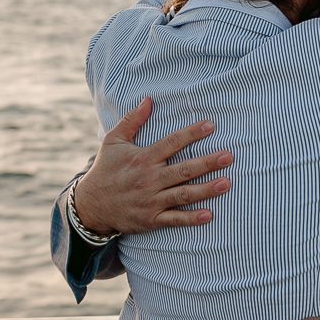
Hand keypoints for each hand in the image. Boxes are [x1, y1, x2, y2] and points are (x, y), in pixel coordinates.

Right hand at [73, 98, 232, 235]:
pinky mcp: (151, 219)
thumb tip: (148, 99)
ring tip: (227, 183)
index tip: (211, 125)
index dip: (191, 133)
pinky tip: (209, 215)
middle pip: (183, 170)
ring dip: (206, 190)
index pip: (171, 143)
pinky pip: (174, 219)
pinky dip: (191, 218)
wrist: (90, 206)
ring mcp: (151, 201)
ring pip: (183, 194)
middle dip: (207, 163)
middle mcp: (149, 179)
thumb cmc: (105, 170)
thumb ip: (132, 121)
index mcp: (143, 158)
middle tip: (229, 156)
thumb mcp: (113, 141)